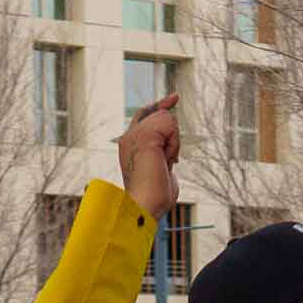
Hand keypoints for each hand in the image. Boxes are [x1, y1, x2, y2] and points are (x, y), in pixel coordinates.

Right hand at [117, 94, 179, 221]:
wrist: (145, 204)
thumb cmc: (154, 197)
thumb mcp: (160, 171)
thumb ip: (162, 157)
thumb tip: (171, 158)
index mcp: (129, 146)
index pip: (144, 116)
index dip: (160, 106)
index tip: (174, 98)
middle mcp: (128, 137)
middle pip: (158, 113)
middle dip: (171, 135)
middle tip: (166, 160)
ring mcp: (134, 134)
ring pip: (167, 119)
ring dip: (173, 143)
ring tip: (163, 163)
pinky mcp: (144, 133)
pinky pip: (171, 124)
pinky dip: (174, 143)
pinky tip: (165, 158)